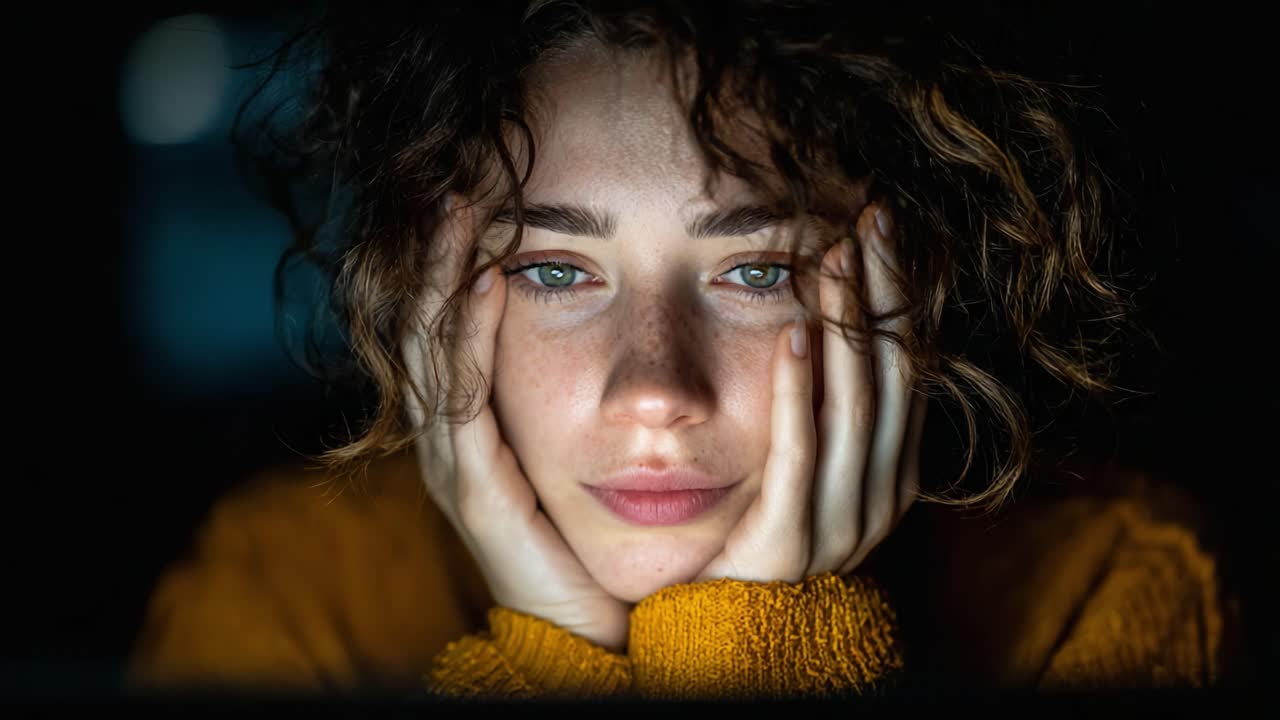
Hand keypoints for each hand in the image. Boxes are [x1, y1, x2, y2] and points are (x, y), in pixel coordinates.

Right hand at [406, 199, 630, 651]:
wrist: (589, 625)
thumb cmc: (592, 539)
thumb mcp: (576, 455)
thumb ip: (576, 399)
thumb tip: (601, 330)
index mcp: (474, 429)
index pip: (449, 332)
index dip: (452, 268)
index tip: (477, 202)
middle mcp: (450, 440)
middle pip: (426, 331)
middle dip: (436, 259)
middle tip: (457, 189)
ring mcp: (454, 465)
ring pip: (432, 353)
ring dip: (442, 279)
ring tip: (460, 214)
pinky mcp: (475, 491)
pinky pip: (463, 398)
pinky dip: (468, 336)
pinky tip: (486, 283)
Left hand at [696, 202, 927, 582]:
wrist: (721, 622)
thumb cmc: (755, 523)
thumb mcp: (805, 458)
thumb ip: (827, 402)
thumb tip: (835, 310)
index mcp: (891, 471)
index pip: (908, 368)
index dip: (903, 296)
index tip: (887, 228)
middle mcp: (879, 496)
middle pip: (892, 377)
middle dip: (885, 294)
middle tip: (873, 218)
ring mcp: (840, 524)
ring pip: (856, 410)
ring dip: (848, 327)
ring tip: (835, 257)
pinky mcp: (788, 542)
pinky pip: (799, 456)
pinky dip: (800, 392)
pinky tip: (795, 332)